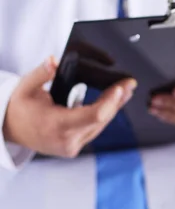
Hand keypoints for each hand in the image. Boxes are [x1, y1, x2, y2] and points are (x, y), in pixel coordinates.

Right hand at [3, 57, 136, 157]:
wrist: (10, 130)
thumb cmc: (19, 108)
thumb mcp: (25, 87)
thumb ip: (42, 73)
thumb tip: (54, 61)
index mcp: (56, 126)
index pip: (93, 115)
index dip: (110, 101)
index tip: (121, 88)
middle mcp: (67, 140)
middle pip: (102, 119)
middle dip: (117, 100)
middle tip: (129, 84)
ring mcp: (72, 146)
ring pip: (101, 125)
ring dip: (114, 107)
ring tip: (125, 90)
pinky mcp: (75, 147)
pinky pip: (95, 129)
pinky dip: (104, 115)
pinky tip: (113, 102)